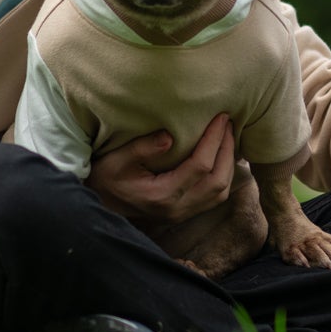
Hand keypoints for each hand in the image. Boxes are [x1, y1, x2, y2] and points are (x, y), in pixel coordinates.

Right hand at [87, 112, 236, 223]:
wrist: (102, 203)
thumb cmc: (107, 178)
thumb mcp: (117, 160)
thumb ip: (142, 148)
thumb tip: (169, 136)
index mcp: (162, 195)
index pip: (200, 166)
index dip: (214, 140)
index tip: (221, 118)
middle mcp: (177, 208)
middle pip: (218, 181)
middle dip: (227, 150)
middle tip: (228, 124)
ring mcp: (183, 214)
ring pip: (221, 192)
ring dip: (228, 164)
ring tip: (228, 138)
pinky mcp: (185, 214)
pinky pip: (215, 197)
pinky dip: (223, 176)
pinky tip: (221, 157)